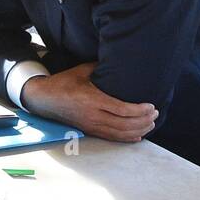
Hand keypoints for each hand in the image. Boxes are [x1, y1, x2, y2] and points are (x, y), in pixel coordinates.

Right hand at [19, 61, 157, 142]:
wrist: (43, 99)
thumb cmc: (63, 83)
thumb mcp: (82, 71)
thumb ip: (101, 67)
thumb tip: (119, 61)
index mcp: (92, 100)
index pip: (122, 110)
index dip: (140, 110)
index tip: (151, 106)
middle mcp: (93, 116)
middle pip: (125, 124)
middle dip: (144, 121)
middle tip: (155, 113)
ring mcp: (91, 125)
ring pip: (120, 134)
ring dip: (139, 131)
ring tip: (151, 124)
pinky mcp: (89, 130)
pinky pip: (112, 138)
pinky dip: (127, 138)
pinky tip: (138, 136)